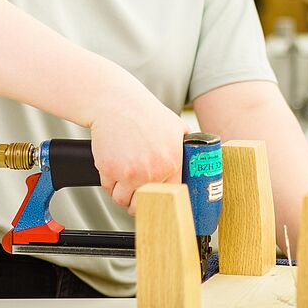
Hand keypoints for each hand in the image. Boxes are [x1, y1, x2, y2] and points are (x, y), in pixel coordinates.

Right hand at [89, 93, 188, 213]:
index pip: (170, 196)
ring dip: (121, 193)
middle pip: (143, 204)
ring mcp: (130, 172)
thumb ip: (187, 147)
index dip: (161, 198)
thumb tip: (199, 160)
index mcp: (172, 163)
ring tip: (123, 179)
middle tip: (135, 192)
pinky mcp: (109, 169)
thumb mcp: (177, 127)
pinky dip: (108, 182)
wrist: (118, 104)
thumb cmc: (146, 114)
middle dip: (138, 201)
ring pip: (122, 200)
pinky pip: (107, 188)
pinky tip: (113, 168)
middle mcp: (152, 171)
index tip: (156, 198)